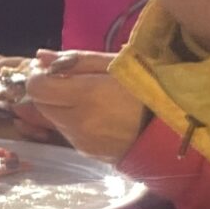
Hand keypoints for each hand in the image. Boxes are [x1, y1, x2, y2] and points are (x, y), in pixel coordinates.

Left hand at [21, 51, 142, 158]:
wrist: (172, 128)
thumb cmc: (146, 87)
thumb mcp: (114, 64)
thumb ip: (74, 60)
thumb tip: (40, 56)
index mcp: (86, 96)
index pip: (37, 88)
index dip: (38, 76)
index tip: (49, 69)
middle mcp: (78, 122)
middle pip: (40, 104)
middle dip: (47, 90)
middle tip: (66, 79)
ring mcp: (81, 141)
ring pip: (52, 119)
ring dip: (59, 106)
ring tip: (85, 96)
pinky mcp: (87, 152)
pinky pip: (67, 132)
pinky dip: (71, 120)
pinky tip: (94, 113)